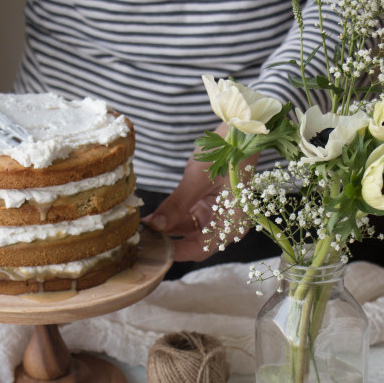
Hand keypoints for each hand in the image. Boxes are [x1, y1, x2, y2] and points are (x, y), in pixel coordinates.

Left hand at [143, 123, 255, 261]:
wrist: (241, 130)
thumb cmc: (226, 152)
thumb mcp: (197, 179)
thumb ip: (176, 205)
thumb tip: (156, 226)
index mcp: (232, 223)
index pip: (200, 249)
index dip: (175, 253)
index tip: (152, 252)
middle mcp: (226, 224)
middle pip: (193, 243)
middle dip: (168, 242)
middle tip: (142, 242)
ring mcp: (217, 215)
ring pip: (188, 231)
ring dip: (167, 230)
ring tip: (143, 229)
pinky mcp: (209, 205)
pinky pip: (188, 218)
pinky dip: (172, 218)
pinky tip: (153, 218)